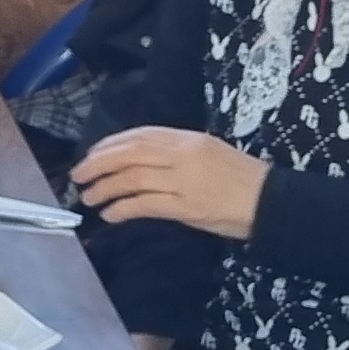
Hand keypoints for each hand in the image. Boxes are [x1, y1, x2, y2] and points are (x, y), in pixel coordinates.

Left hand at [71, 127, 271, 239]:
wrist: (270, 202)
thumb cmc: (241, 178)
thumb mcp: (209, 152)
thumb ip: (177, 153)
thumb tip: (141, 160)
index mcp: (188, 139)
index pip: (140, 135)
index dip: (111, 144)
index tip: (93, 153)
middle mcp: (183, 155)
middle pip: (130, 154)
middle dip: (98, 163)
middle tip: (78, 175)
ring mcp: (183, 181)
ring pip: (132, 179)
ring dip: (105, 188)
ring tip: (89, 198)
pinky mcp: (186, 207)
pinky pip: (145, 205)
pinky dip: (122, 208)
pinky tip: (110, 214)